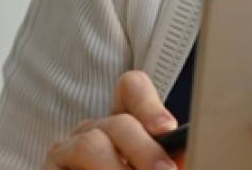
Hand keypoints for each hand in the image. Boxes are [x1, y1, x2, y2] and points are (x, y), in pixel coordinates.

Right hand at [45, 70, 183, 169]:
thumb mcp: (150, 168)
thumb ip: (165, 160)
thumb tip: (186, 153)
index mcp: (123, 127)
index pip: (132, 90)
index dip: (149, 103)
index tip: (167, 128)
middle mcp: (93, 132)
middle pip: (119, 122)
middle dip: (145, 149)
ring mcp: (67, 151)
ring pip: (91, 144)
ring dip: (116, 167)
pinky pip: (65, 169)